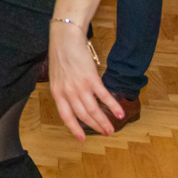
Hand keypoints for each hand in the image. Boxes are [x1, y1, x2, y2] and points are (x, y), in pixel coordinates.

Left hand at [48, 22, 121, 139]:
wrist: (65, 39)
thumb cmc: (61, 55)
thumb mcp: (57, 76)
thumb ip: (64, 90)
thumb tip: (72, 101)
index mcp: (57, 93)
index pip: (66, 116)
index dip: (74, 128)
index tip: (81, 138)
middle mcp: (67, 93)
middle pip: (82, 115)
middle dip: (94, 126)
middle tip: (105, 134)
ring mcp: (79, 86)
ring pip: (93, 110)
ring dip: (104, 121)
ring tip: (112, 129)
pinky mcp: (91, 79)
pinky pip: (103, 96)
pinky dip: (112, 106)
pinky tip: (120, 113)